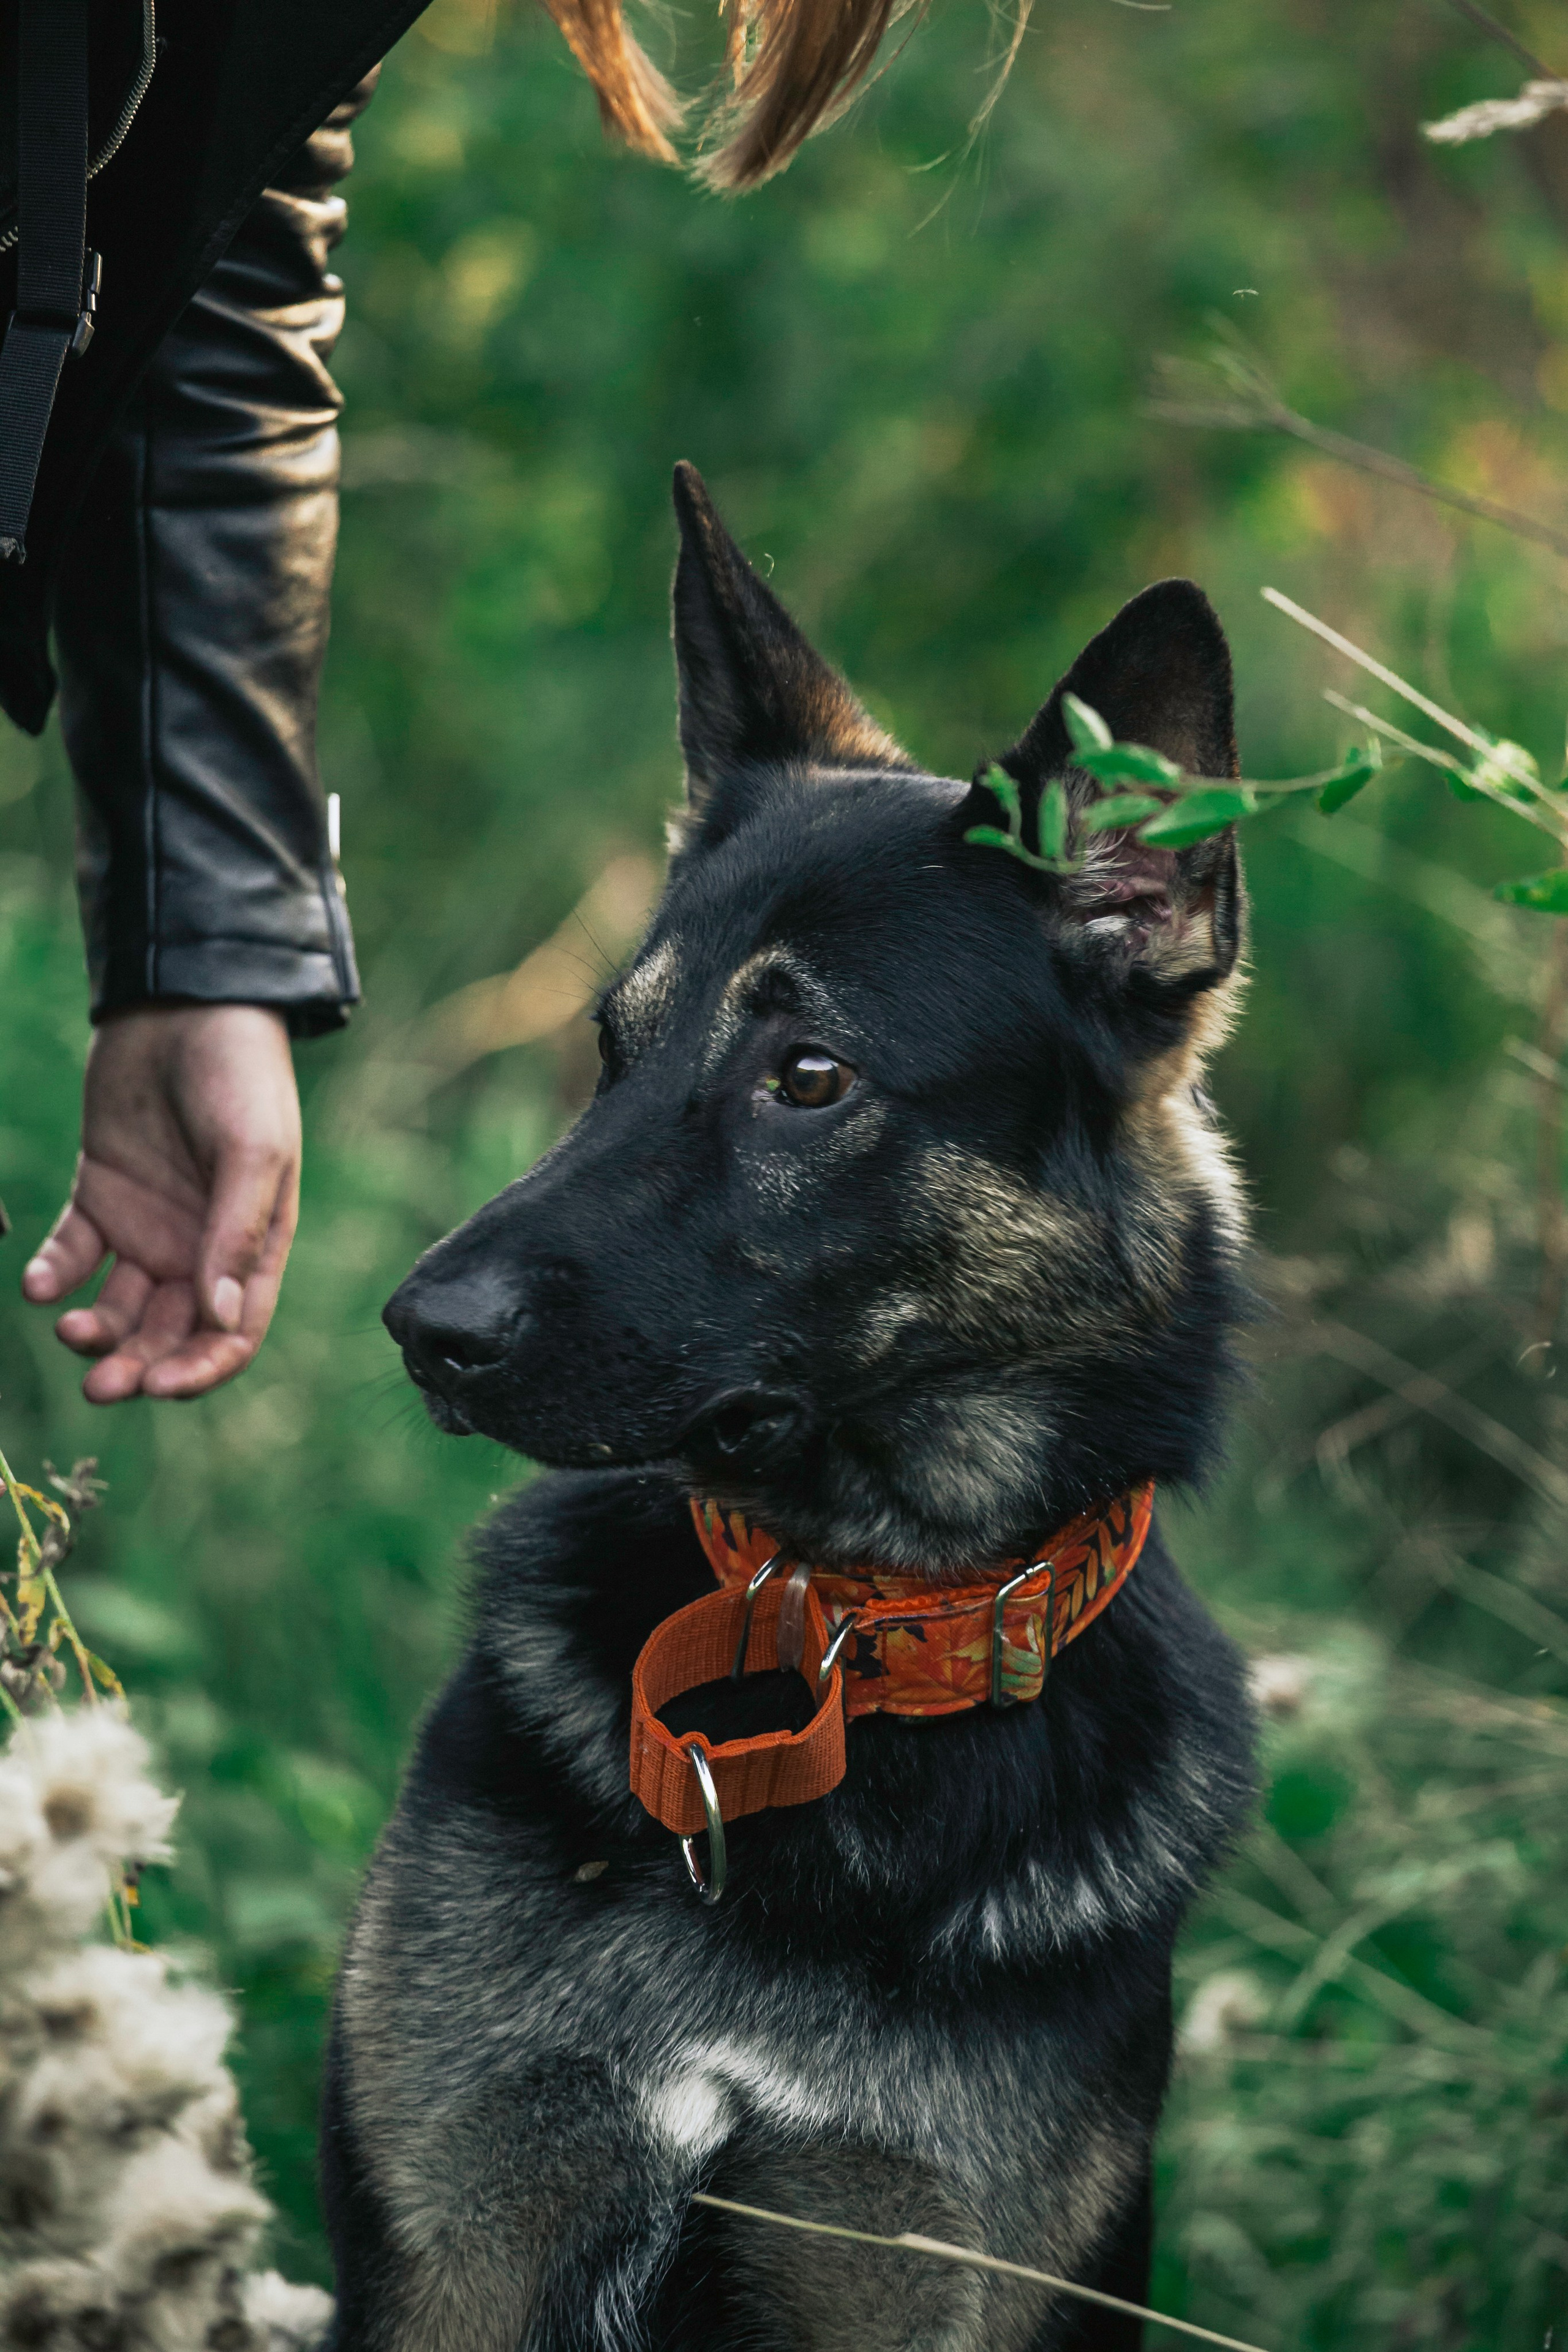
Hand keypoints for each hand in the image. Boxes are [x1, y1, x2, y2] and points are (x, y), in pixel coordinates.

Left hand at [22, 1004, 301, 1402]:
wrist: (185, 1003)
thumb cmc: (241, 1075)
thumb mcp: (252, 1151)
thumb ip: (235, 1234)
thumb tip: (218, 1318)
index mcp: (253, 1247)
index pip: (231, 1334)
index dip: (200, 1371)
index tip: (161, 1386)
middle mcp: (200, 1249)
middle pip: (169, 1335)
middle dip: (137, 1367)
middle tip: (100, 1384)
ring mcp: (148, 1226)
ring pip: (118, 1307)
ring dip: (94, 1332)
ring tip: (69, 1328)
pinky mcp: (100, 1196)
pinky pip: (74, 1255)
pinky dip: (55, 1276)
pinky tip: (39, 1284)